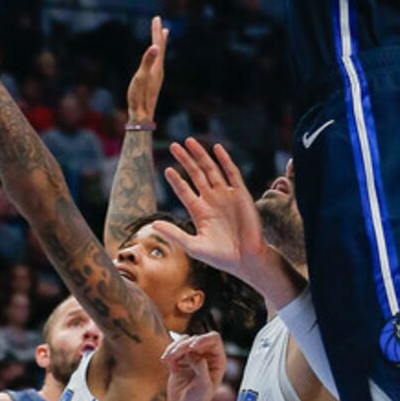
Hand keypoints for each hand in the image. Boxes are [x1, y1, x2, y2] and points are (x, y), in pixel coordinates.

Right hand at [127, 16, 168, 121]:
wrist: (141, 116)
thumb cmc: (139, 97)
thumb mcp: (141, 77)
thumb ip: (147, 61)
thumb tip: (155, 46)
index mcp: (157, 66)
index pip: (158, 45)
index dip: (156, 31)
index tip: (157, 18)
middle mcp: (158, 70)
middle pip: (160, 48)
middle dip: (159, 34)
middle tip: (159, 21)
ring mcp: (156, 76)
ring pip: (159, 55)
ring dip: (160, 43)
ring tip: (163, 34)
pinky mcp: (152, 81)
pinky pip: (156, 62)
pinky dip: (157, 54)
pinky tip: (155, 57)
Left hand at [164, 140, 269, 286]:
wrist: (246, 259)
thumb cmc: (220, 256)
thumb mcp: (194, 246)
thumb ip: (174, 234)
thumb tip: (153, 225)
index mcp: (199, 211)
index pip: (184, 191)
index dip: (176, 180)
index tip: (166, 169)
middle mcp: (211, 200)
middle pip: (195, 175)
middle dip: (185, 160)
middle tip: (174, 145)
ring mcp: (226, 195)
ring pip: (211, 170)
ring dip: (201, 156)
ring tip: (190, 141)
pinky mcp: (241, 194)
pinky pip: (232, 173)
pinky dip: (225, 160)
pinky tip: (217, 149)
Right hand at [164, 331, 226, 400]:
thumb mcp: (204, 386)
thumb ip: (201, 368)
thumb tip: (193, 352)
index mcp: (217, 360)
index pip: (213, 339)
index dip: (203, 339)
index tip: (192, 347)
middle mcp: (206, 356)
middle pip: (196, 339)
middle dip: (184, 345)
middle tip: (175, 355)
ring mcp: (192, 357)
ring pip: (184, 342)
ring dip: (174, 347)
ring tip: (168, 359)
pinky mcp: (180, 361)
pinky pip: (174, 349)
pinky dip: (168, 352)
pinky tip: (165, 361)